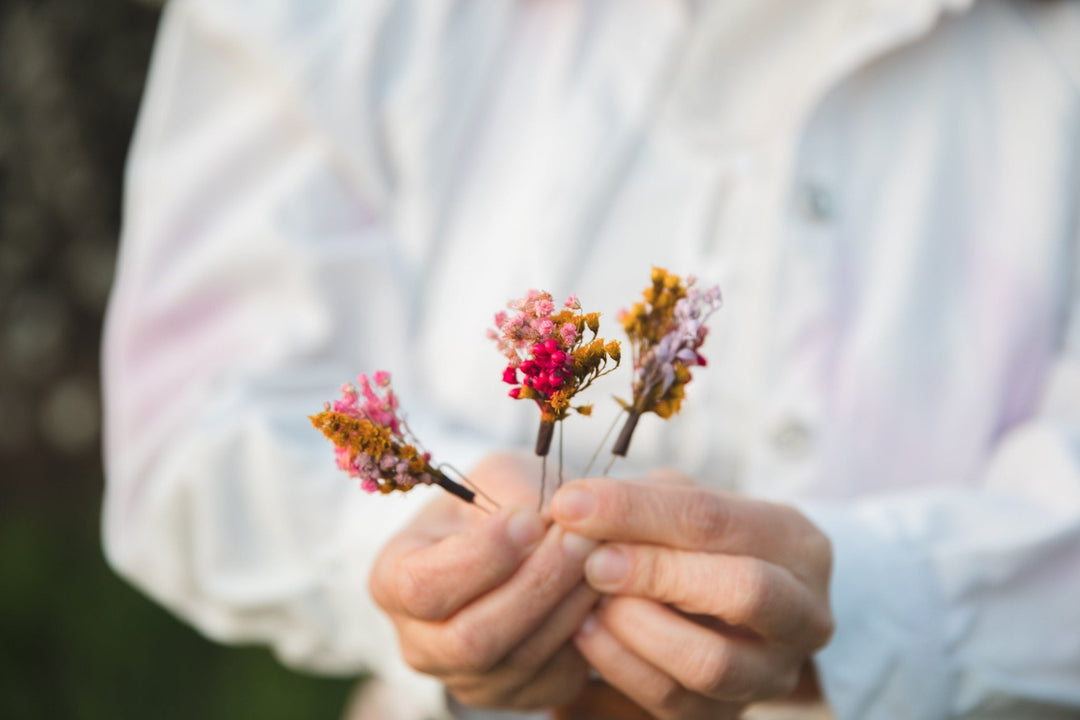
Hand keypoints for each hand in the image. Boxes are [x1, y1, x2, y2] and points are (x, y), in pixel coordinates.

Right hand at [369, 452, 598, 709]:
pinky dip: (586, 630)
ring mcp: (468, 680)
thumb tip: (549, 520)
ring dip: (568, 604)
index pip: (423, 587)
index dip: (481, 557)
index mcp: (392, 583)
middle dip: (535, 584)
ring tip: (601, 554)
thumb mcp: (492, 476)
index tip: (529, 518)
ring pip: (521, 659)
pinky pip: (555, 675)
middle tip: (581, 537)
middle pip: (472, 638)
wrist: (516, 539)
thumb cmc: (493, 501)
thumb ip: (512, 492)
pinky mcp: (519, 695)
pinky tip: (603, 587)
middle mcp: (420, 644)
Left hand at [551, 473, 833, 719]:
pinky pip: (673, 702)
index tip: (572, 505)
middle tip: (592, 563)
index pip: (715, 518)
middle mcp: (804, 615)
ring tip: (587, 605)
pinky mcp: (730, 715)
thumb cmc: (698, 541)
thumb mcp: (682, 503)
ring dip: (636, 631)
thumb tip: (575, 507)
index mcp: (796, 544)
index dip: (636, 510)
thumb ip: (641, 502)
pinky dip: (619, 667)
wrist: (728, 609)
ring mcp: (774, 674)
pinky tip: (584, 635)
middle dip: (656, 573)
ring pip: (711, 663)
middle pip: (742, 591)